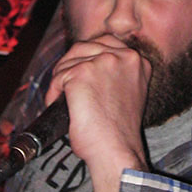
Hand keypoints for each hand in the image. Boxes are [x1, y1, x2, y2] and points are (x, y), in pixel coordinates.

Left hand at [45, 34, 151, 172]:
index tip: (79, 69)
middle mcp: (123, 57)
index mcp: (138, 61)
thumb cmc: (120, 131)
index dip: (88, 55)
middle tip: (65, 84)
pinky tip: (58, 105)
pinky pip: (57, 77)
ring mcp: (102, 63)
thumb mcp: (129, 93)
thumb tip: (90, 66)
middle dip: (70, 64)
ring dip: (60, 80)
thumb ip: (117, 74)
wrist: (116, 149)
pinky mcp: (81, 73)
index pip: (107, 42)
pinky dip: (53, 92)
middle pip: (84, 46)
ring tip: (62, 99)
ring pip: (68, 61)